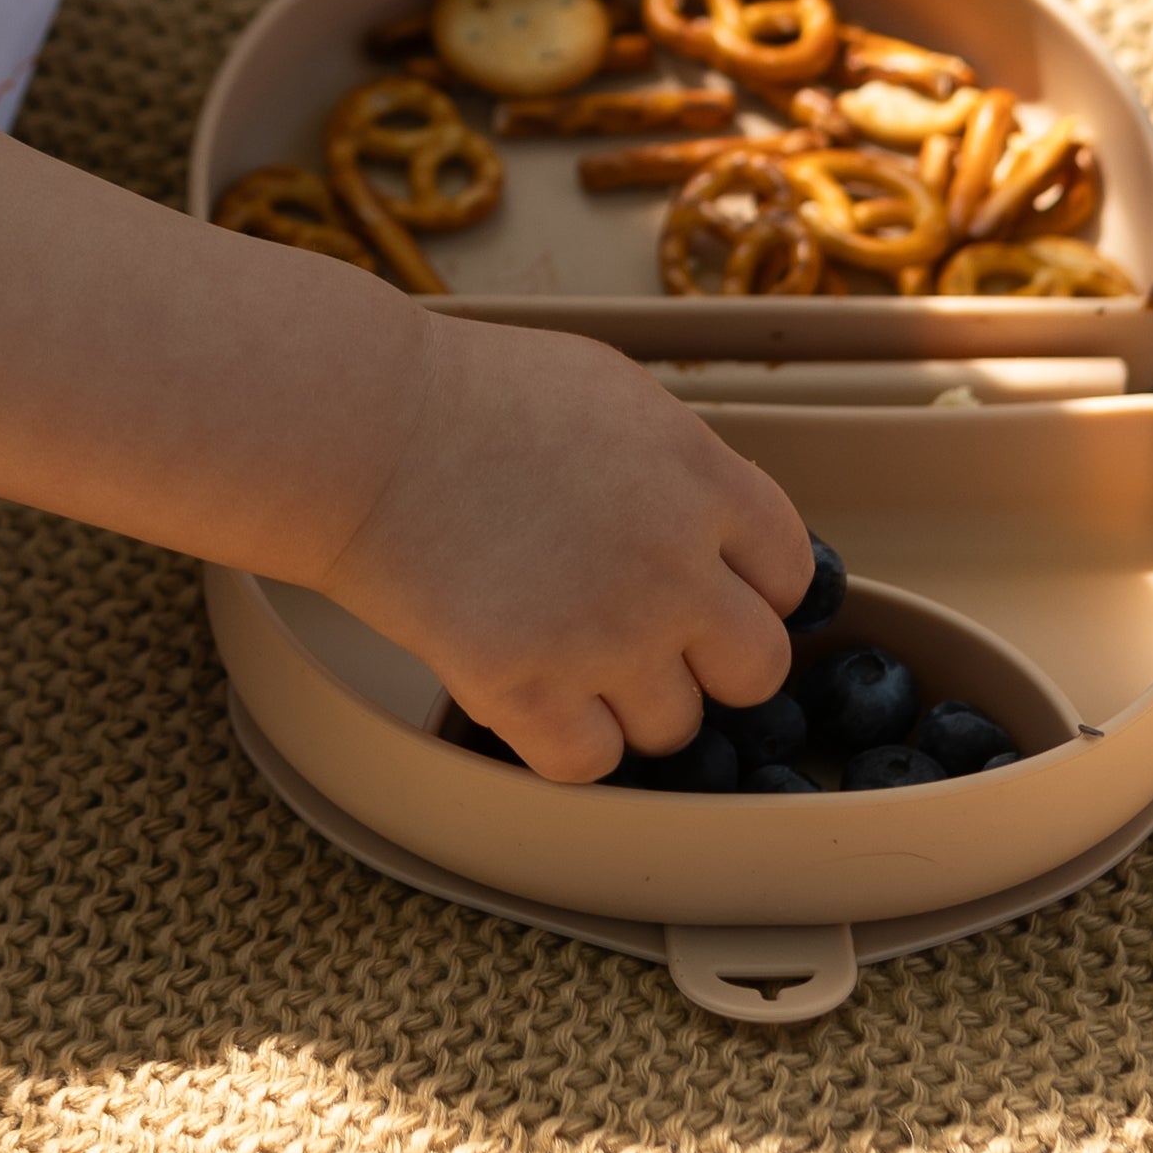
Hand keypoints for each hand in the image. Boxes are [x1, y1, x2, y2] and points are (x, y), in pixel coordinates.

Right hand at [315, 317, 808, 782]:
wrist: (363, 428)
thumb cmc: (470, 392)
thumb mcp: (610, 390)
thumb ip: (682, 461)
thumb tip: (717, 523)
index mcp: (700, 481)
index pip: (788, 576)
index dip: (746, 586)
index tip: (702, 584)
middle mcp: (672, 567)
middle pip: (755, 669)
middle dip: (706, 659)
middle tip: (644, 633)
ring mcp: (605, 636)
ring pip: (673, 727)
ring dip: (627, 699)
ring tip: (564, 647)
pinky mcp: (528, 691)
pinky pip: (591, 763)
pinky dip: (562, 737)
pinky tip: (528, 686)